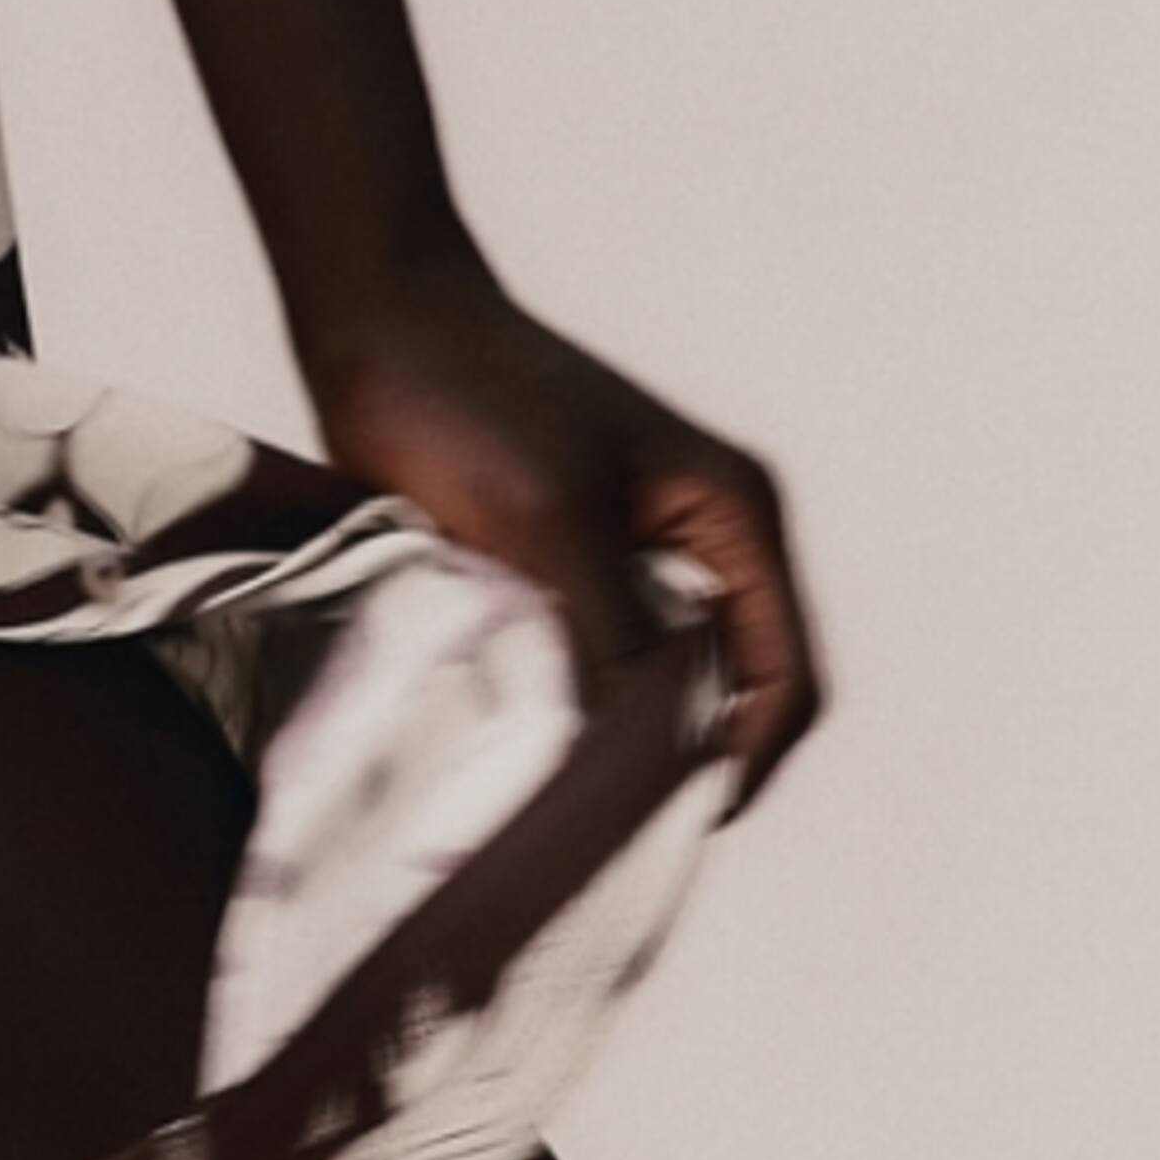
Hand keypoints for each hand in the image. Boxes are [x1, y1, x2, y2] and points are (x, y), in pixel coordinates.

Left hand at [299, 251, 826, 802]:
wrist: (377, 325)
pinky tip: (527, 751)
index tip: (676, 822)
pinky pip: (597, 665)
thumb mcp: (552, 524)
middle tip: (612, 834)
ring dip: (624, 742)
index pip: (782, 673)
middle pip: (731, 688)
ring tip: (568, 805)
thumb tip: (643, 764)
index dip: (745, 757)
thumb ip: (612, 639)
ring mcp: (636, 557)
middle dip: (684, 760)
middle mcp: (703, 543)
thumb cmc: (472, 397)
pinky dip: (575, 712)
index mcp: (732, 517)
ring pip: (660, 686)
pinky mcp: (569, 570)